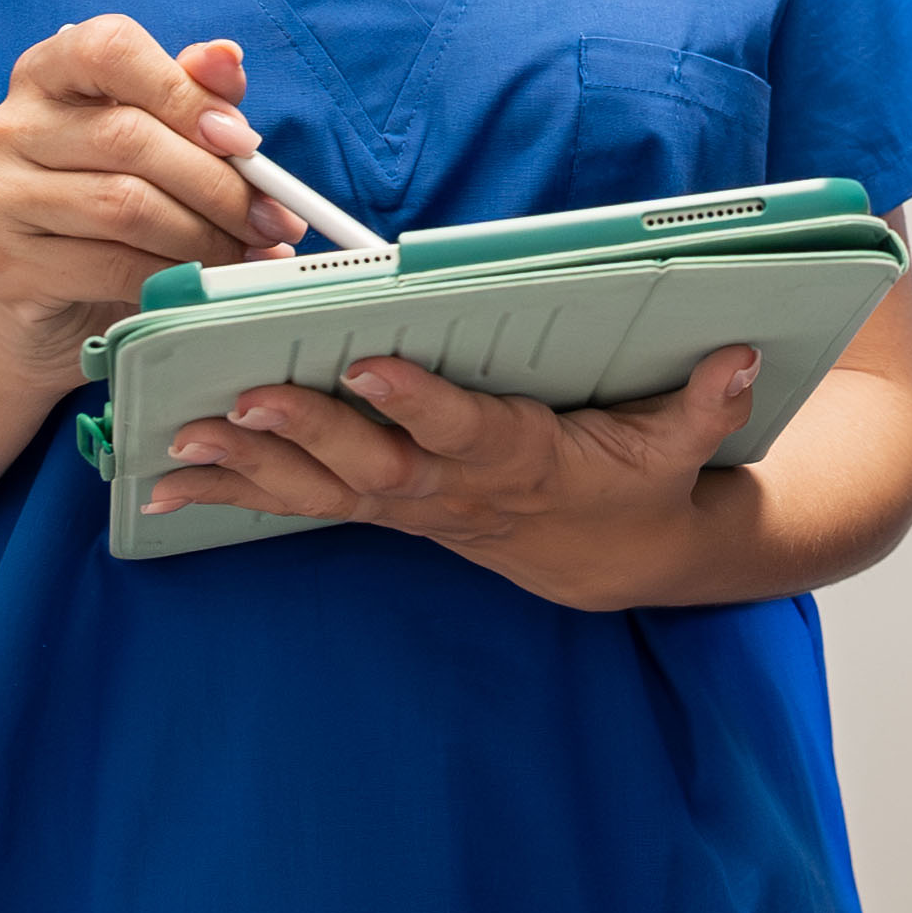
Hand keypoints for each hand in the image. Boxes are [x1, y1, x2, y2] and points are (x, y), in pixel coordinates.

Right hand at [0, 17, 304, 387]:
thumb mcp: (157, 144)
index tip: (244, 142)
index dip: (185, 93)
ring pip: (124, 206)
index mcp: (46, 75)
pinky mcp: (6, 266)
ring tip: (251, 256)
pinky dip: (174, 277)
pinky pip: (111, 267)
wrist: (51, 307)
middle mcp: (5, 127)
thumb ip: (190, 97)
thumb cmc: (112, 209)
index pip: (110, 49)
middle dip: (218, 185)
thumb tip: (227, 57)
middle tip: (273, 221)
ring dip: (206, 236)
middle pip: (127, 137)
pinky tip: (205, 285)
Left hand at [140, 347, 766, 609]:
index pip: (463, 428)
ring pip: (320, 490)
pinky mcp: (384, 507)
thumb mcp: (680, 450)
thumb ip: (705, 402)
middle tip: (242, 400)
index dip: (415, 401)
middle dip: (305, 433)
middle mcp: (453, 488)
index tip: (367, 362)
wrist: (609, 558)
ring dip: (247, 469)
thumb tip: (742, 354)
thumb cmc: (634, 485)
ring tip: (178, 445)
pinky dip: (235, 491)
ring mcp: (412, 504)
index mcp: (521, 460)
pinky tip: (169, 480)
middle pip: (372, 463)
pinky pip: (301, 501)